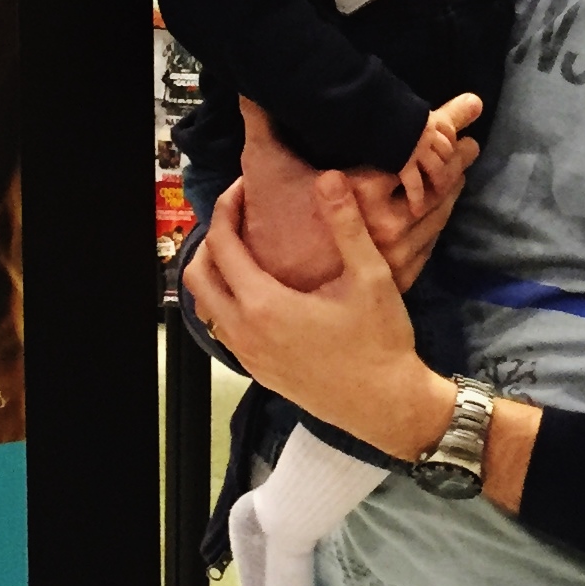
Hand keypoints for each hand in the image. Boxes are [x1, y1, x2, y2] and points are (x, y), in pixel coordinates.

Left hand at [183, 173, 450, 459]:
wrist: (386, 406)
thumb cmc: (380, 342)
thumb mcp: (370, 277)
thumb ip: (346, 225)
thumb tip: (328, 178)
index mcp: (264, 305)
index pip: (222, 244)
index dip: (226, 208)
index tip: (244, 188)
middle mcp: (244, 332)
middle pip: (198, 275)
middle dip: (211, 239)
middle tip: (239, 218)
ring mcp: (248, 356)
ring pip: (207, 306)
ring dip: (216, 273)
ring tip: (246, 250)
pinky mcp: (258, 372)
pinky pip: (224, 329)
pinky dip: (227, 302)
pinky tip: (261, 291)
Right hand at [239, 96, 471, 291]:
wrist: (273, 296)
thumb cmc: (268, 226)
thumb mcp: (265, 168)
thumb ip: (262, 121)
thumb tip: (250, 85)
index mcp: (361, 193)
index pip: (417, 149)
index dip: (444, 124)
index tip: (467, 109)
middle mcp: (387, 225)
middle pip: (438, 182)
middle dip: (457, 157)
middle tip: (470, 141)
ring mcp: (397, 255)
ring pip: (438, 214)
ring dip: (453, 187)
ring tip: (462, 167)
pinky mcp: (400, 277)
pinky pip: (430, 243)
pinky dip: (439, 220)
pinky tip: (441, 207)